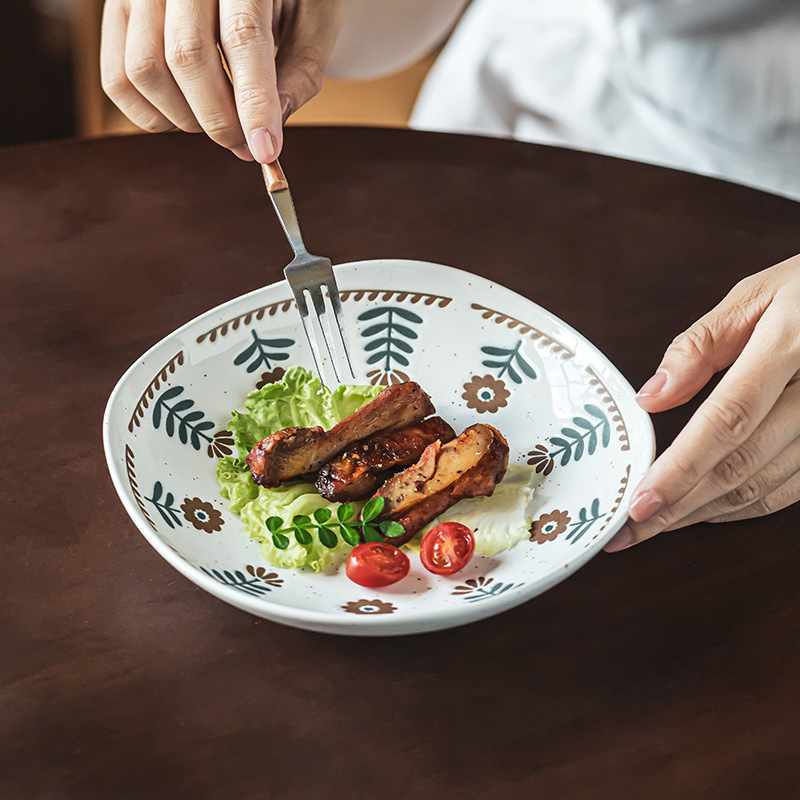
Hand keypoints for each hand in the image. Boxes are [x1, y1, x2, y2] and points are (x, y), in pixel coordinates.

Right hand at [100, 0, 340, 161]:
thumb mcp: (314, 19)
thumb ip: (300, 71)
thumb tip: (272, 125)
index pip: (242, 37)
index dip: (253, 103)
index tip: (265, 150)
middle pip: (186, 57)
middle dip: (220, 119)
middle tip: (246, 144)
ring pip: (145, 70)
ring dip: (185, 118)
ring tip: (218, 120)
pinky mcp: (118, 9)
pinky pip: (118, 79)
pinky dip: (151, 115)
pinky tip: (186, 112)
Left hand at [605, 253, 799, 551]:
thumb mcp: (759, 294)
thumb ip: (701, 345)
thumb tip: (651, 396)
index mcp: (794, 344)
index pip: (728, 420)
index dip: (681, 469)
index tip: (640, 503)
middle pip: (743, 467)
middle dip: (679, 507)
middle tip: (629, 531)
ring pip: (766, 489)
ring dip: (706, 513)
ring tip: (657, 524)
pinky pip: (790, 489)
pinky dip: (744, 506)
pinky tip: (706, 508)